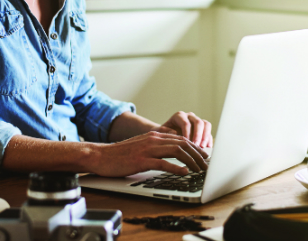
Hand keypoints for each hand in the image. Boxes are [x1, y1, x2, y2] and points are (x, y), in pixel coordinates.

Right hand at [91, 131, 208, 176]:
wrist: (100, 155)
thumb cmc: (120, 154)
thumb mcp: (141, 146)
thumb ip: (156, 146)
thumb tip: (172, 151)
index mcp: (154, 135)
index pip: (181, 139)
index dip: (195, 147)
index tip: (204, 156)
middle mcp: (153, 139)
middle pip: (182, 144)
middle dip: (197, 154)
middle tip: (206, 164)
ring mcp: (147, 149)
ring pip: (176, 151)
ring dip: (191, 161)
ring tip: (200, 170)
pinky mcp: (141, 160)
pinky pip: (163, 163)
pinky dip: (176, 168)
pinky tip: (184, 173)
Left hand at [156, 111, 212, 147]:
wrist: (165, 134)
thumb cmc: (162, 133)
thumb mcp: (159, 132)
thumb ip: (164, 131)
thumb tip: (174, 132)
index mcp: (179, 116)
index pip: (186, 123)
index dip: (188, 133)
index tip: (187, 143)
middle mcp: (189, 117)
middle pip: (198, 122)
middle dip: (198, 135)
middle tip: (197, 146)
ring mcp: (196, 122)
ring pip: (206, 124)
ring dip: (205, 136)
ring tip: (203, 147)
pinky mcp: (202, 129)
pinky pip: (208, 132)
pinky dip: (209, 139)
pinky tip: (208, 147)